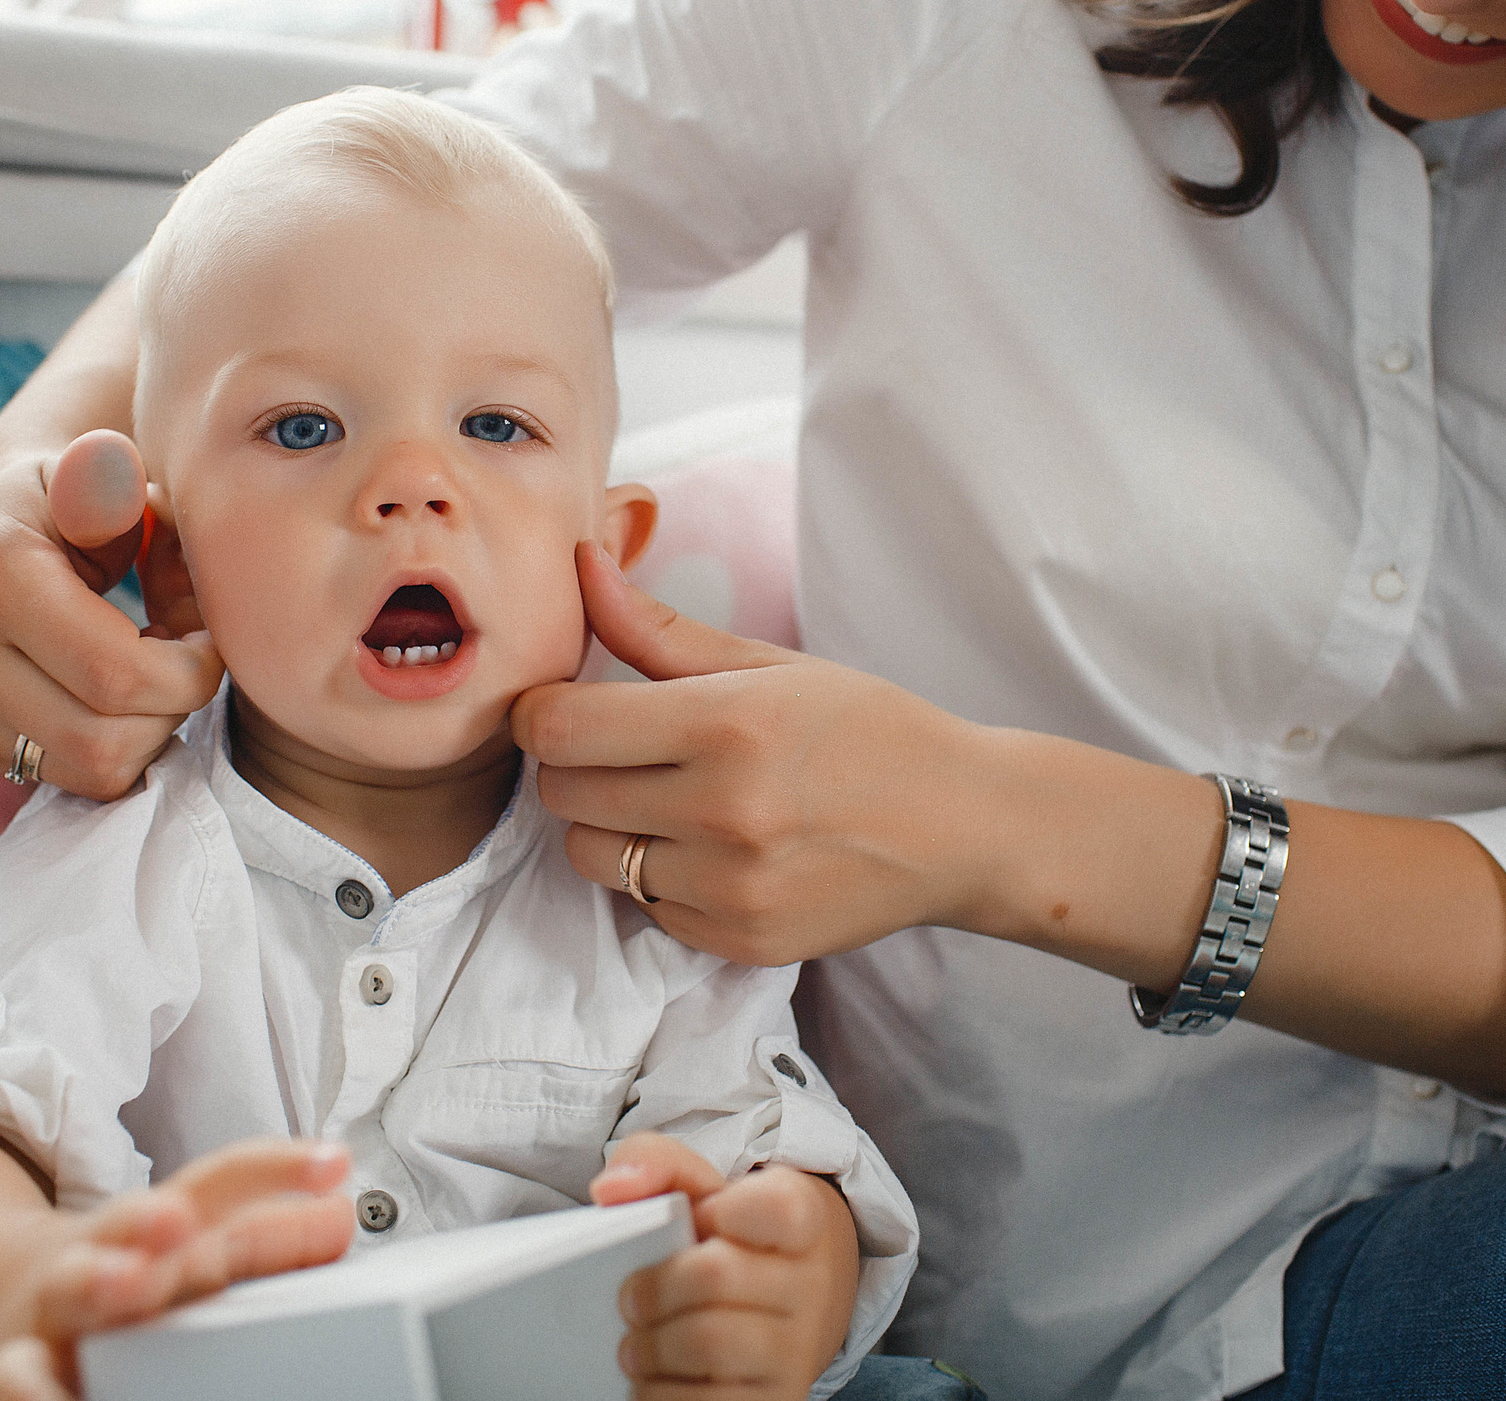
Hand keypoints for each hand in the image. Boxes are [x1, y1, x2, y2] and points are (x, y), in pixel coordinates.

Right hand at [0, 428, 222, 799]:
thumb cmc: (72, 499)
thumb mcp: (98, 471)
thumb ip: (112, 478)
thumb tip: (123, 486)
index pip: (116, 674)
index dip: (190, 673)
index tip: (210, 641)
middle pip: (104, 737)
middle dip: (173, 708)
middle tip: (190, 661)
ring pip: (90, 769)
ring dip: (148, 732)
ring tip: (155, 675)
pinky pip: (66, 777)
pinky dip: (113, 746)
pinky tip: (115, 696)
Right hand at [0, 1139, 354, 1400]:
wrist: (28, 1302)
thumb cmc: (139, 1275)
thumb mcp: (206, 1246)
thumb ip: (271, 1239)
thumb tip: (339, 1216)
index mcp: (169, 1221)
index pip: (223, 1182)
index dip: (277, 1167)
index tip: (334, 1165)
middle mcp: (114, 1252)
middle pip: (134, 1224)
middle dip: (152, 1218)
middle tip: (175, 1219)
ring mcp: (64, 1304)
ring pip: (75, 1284)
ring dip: (99, 1276)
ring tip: (125, 1281)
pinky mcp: (23, 1360)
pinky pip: (19, 1374)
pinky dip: (31, 1385)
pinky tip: (53, 1394)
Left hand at [512, 544, 1001, 964]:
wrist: (964, 826)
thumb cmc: (869, 730)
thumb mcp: (770, 665)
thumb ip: (656, 628)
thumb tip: (578, 565)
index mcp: (726, 725)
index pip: (561, 728)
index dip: (541, 714)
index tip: (564, 706)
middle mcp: (723, 812)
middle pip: (564, 795)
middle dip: (575, 766)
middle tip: (623, 750)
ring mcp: (731, 887)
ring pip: (592, 859)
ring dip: (611, 828)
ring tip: (669, 802)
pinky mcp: (739, 941)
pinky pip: (643, 909)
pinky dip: (659, 879)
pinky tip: (714, 851)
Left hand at [591, 1134, 859, 1400]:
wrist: (791, 1301)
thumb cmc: (734, 1237)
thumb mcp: (708, 1187)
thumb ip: (658, 1164)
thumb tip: (610, 1190)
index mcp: (803, 1220)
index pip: (775, 1207)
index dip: (720, 1212)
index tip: (700, 1219)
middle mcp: (811, 1287)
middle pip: (715, 1277)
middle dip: (655, 1288)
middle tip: (630, 1297)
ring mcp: (798, 1350)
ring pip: (708, 1344)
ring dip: (651, 1347)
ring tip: (634, 1345)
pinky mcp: (777, 1399)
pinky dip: (660, 1394)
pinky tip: (652, 1379)